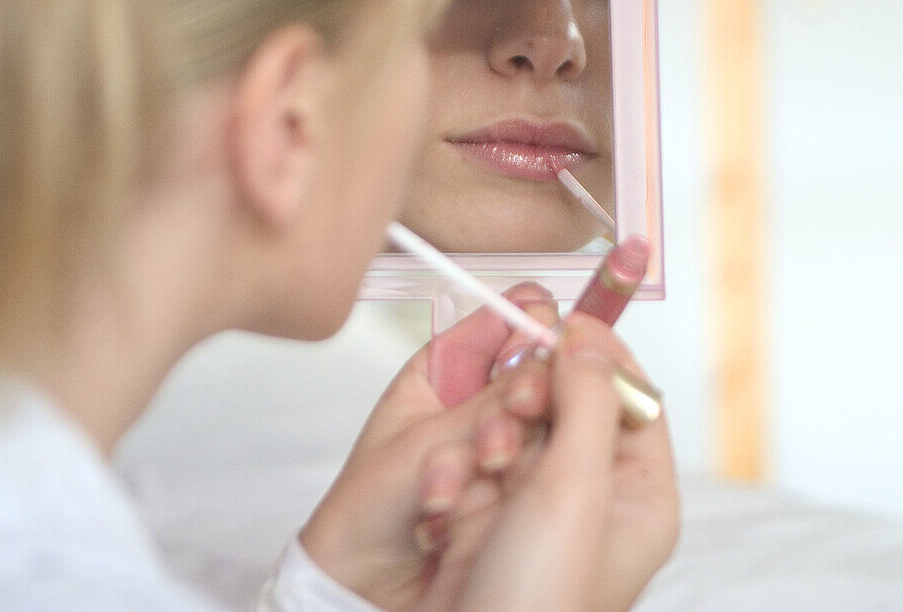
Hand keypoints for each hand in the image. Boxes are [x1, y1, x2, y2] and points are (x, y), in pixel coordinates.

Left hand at [299, 283, 559, 609]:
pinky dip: (519, 470)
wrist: (361, 582)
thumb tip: (536, 354)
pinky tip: (491, 481)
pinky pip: (538, 460)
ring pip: (537, 416)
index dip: (521, 321)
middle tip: (521, 404)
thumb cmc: (364, 509)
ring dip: (515, 433)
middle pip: (528, 369)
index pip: (495, 324)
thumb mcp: (422, 445)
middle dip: (527, 384)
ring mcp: (498, 441)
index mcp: (442, 372)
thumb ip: (483, 404)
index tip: (541, 327)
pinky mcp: (514, 482)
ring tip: (488, 459)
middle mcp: (476, 402)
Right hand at [419, 314, 678, 611]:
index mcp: (638, 498)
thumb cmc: (535, 597)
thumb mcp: (575, 489)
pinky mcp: (488, 518)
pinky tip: (447, 502)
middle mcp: (593, 500)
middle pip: (569, 409)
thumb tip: (589, 336)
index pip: (634, 402)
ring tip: (475, 475)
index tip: (565, 324)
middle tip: (509, 413)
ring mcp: (536, 509)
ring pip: (515, 431)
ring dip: (487, 440)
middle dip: (532, 406)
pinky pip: (475, 462)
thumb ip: (587, 403)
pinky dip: (458, 469)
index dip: (602, 359)